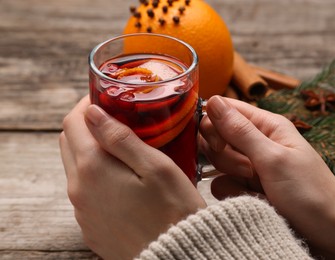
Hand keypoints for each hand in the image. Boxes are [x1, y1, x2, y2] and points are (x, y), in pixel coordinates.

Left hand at [60, 96, 205, 259]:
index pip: (73, 121)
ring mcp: (82, 210)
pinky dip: (94, 174)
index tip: (104, 98)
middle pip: (69, 142)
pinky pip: (84, 190)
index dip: (86, 103)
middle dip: (86, 124)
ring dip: (90, 149)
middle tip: (114, 117)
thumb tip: (93, 113)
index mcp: (94, 169)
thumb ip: (121, 138)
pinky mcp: (90, 224)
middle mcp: (79, 190)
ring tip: (120, 146)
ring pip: (74, 166)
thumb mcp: (156, 166)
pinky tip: (120, 176)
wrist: (178, 255)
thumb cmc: (174, 210)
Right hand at [200, 96, 334, 258]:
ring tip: (258, 187)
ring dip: (232, 176)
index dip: (213, 123)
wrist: (328, 231)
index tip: (220, 143)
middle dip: (225, 155)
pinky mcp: (245, 186)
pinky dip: (233, 193)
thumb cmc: (309, 191)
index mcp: (266, 125)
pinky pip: (221, 183)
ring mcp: (249, 165)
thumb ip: (240, 131)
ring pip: (217, 161)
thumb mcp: (273, 158)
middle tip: (249, 169)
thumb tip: (213, 102)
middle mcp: (255, 142)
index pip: (225, 110)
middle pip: (216, 136)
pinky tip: (253, 199)